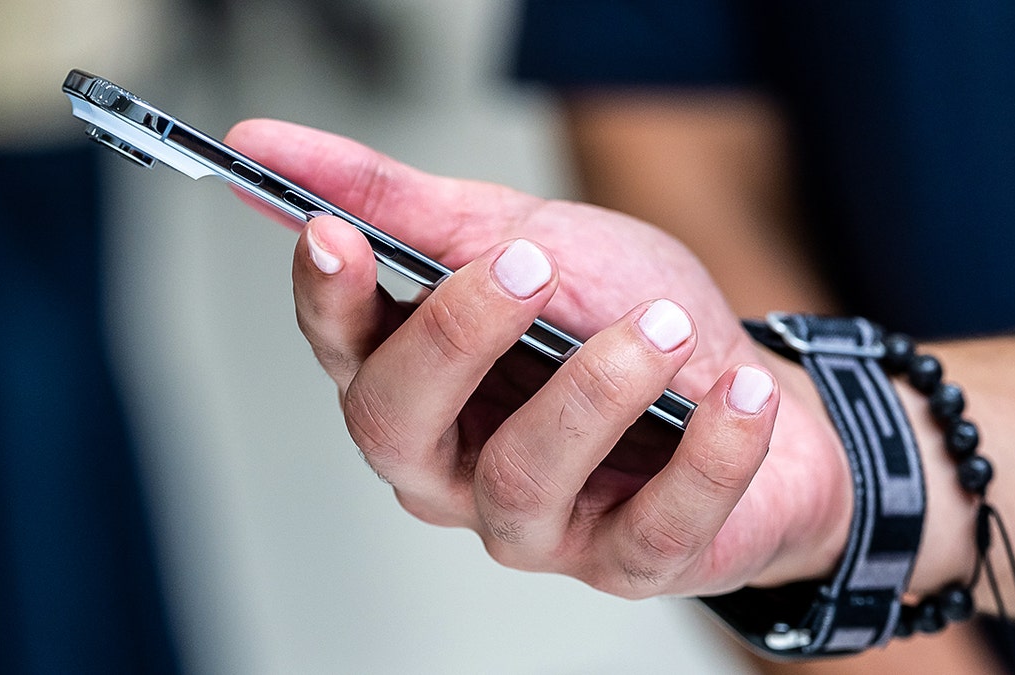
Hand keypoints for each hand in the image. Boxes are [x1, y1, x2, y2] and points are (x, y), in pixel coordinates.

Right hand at [225, 119, 850, 597]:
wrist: (745, 380)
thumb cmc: (614, 310)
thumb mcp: (516, 230)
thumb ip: (400, 201)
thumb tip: (269, 146)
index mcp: (414, 382)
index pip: (343, 350)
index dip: (329, 298)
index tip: (336, 235)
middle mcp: (452, 465)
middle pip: (399, 426)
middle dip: (456, 338)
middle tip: (527, 266)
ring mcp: (535, 523)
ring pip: (522, 478)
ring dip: (595, 389)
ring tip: (661, 327)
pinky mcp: (625, 561)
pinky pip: (653, 526)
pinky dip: (706, 454)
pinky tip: (735, 394)